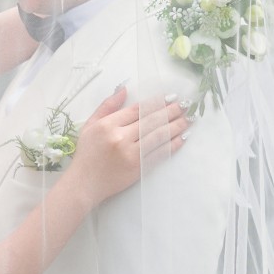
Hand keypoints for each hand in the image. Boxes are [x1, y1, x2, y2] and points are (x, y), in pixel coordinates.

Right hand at [73, 87, 189, 203]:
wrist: (84, 184)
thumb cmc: (86, 154)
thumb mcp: (90, 125)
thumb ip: (107, 106)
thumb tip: (124, 89)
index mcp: (109, 125)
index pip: (138, 109)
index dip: (156, 102)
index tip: (170, 97)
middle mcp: (121, 137)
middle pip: (151, 121)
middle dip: (171, 111)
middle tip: (186, 105)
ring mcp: (131, 154)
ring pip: (158, 136)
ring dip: (176, 126)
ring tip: (189, 119)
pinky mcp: (138, 168)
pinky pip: (159, 154)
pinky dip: (172, 145)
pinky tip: (182, 138)